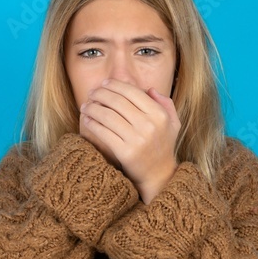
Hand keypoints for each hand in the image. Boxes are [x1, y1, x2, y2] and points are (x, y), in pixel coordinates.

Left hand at [79, 79, 180, 200]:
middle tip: (91, 93)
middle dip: (100, 94)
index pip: (133, 92)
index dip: (115, 85)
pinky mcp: (125, 152)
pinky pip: (104, 132)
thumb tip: (149, 89)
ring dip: (92, 108)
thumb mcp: (172, 123)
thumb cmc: (163, 146)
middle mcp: (149, 125)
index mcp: (159, 114)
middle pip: (117, 101)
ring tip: (85, 106)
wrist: (159, 175)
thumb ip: (165, 103)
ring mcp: (137, 139)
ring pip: (108, 115)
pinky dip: (92, 124)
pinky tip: (87, 120)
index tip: (104, 83)